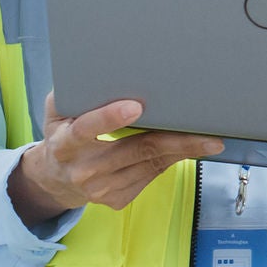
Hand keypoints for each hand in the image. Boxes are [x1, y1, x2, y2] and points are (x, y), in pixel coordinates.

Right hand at [10, 94, 222, 223]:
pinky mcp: (117, 200)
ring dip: (183, 151)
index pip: (87, 129)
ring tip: (210, 139)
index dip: (110, 118)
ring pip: (151, 164)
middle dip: (174, 140)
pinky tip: (189, 149)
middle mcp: (83, 170)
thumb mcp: (58, 110)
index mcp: (65, 144)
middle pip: (135, 150)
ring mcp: (101, 189)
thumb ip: (74, 92)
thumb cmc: (64, 133)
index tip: (135, 106)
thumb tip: (101, 67)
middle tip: (205, 132)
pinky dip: (172, 160)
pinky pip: (152, 175)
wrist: (56, 179)